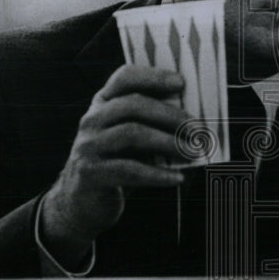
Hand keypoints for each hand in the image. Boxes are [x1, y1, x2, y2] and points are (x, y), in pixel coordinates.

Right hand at [39, 65, 188, 267]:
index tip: (181, 83)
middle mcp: (92, 120)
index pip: (124, 78)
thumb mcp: (132, 139)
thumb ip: (153, 125)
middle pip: (132, 104)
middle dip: (169, 114)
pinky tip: (177, 178)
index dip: (152, 76)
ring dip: (167, 142)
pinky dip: (157, 174)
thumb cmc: (118, 163)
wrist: (82, 203)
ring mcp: (88, 146)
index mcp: (103, 104)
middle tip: (196, 128)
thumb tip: (194, 122)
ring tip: (191, 152)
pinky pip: (129, 169)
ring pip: (131, 133)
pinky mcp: (90, 173)